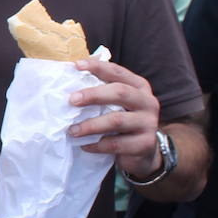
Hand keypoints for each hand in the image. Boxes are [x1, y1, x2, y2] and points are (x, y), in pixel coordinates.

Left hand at [67, 57, 162, 178]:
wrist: (144, 152)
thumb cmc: (123, 122)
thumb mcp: (118, 104)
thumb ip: (102, 93)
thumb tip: (69, 82)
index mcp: (139, 87)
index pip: (117, 72)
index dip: (98, 67)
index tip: (77, 66)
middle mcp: (147, 102)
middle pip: (120, 92)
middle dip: (93, 95)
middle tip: (72, 100)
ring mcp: (148, 123)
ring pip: (116, 120)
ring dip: (90, 125)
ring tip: (72, 130)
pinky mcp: (145, 144)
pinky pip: (116, 144)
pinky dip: (97, 145)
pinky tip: (84, 145)